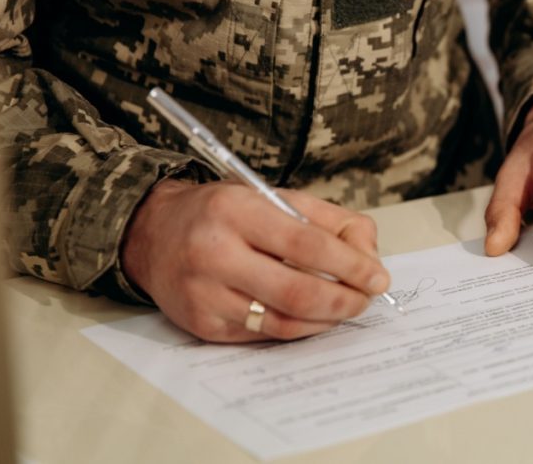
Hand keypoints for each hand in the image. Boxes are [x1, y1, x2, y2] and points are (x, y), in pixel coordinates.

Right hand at [121, 180, 389, 341]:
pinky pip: (263, 335)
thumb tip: (369, 259)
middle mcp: (213, 253)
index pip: (306, 244)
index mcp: (236, 211)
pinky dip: (297, 328)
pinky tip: (311, 317)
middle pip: (296, 292)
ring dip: (325, 320)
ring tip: (344, 308)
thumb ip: (331, 222)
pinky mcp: (201, 325)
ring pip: (282, 323)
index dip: (350, 266)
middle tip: (365, 299)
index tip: (378, 278)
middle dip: (344, 301)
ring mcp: (203, 294)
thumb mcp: (276, 198)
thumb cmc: (226, 214)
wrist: (154, 233)